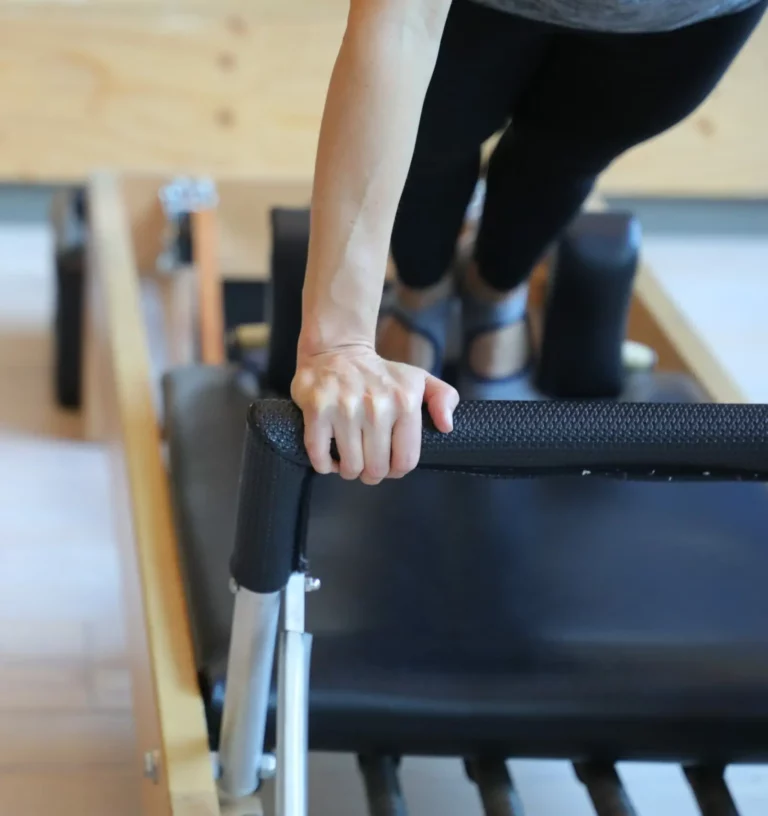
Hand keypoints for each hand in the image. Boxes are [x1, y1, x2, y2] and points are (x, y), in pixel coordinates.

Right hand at [291, 345, 457, 484]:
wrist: (336, 349)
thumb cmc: (380, 373)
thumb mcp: (419, 379)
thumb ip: (443, 398)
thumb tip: (446, 426)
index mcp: (405, 401)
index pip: (405, 461)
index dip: (396, 470)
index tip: (389, 464)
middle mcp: (376, 406)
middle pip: (376, 469)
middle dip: (372, 474)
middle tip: (367, 463)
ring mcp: (344, 408)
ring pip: (350, 467)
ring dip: (349, 470)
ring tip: (350, 457)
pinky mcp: (317, 410)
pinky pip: (320, 456)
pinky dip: (325, 464)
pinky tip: (330, 455)